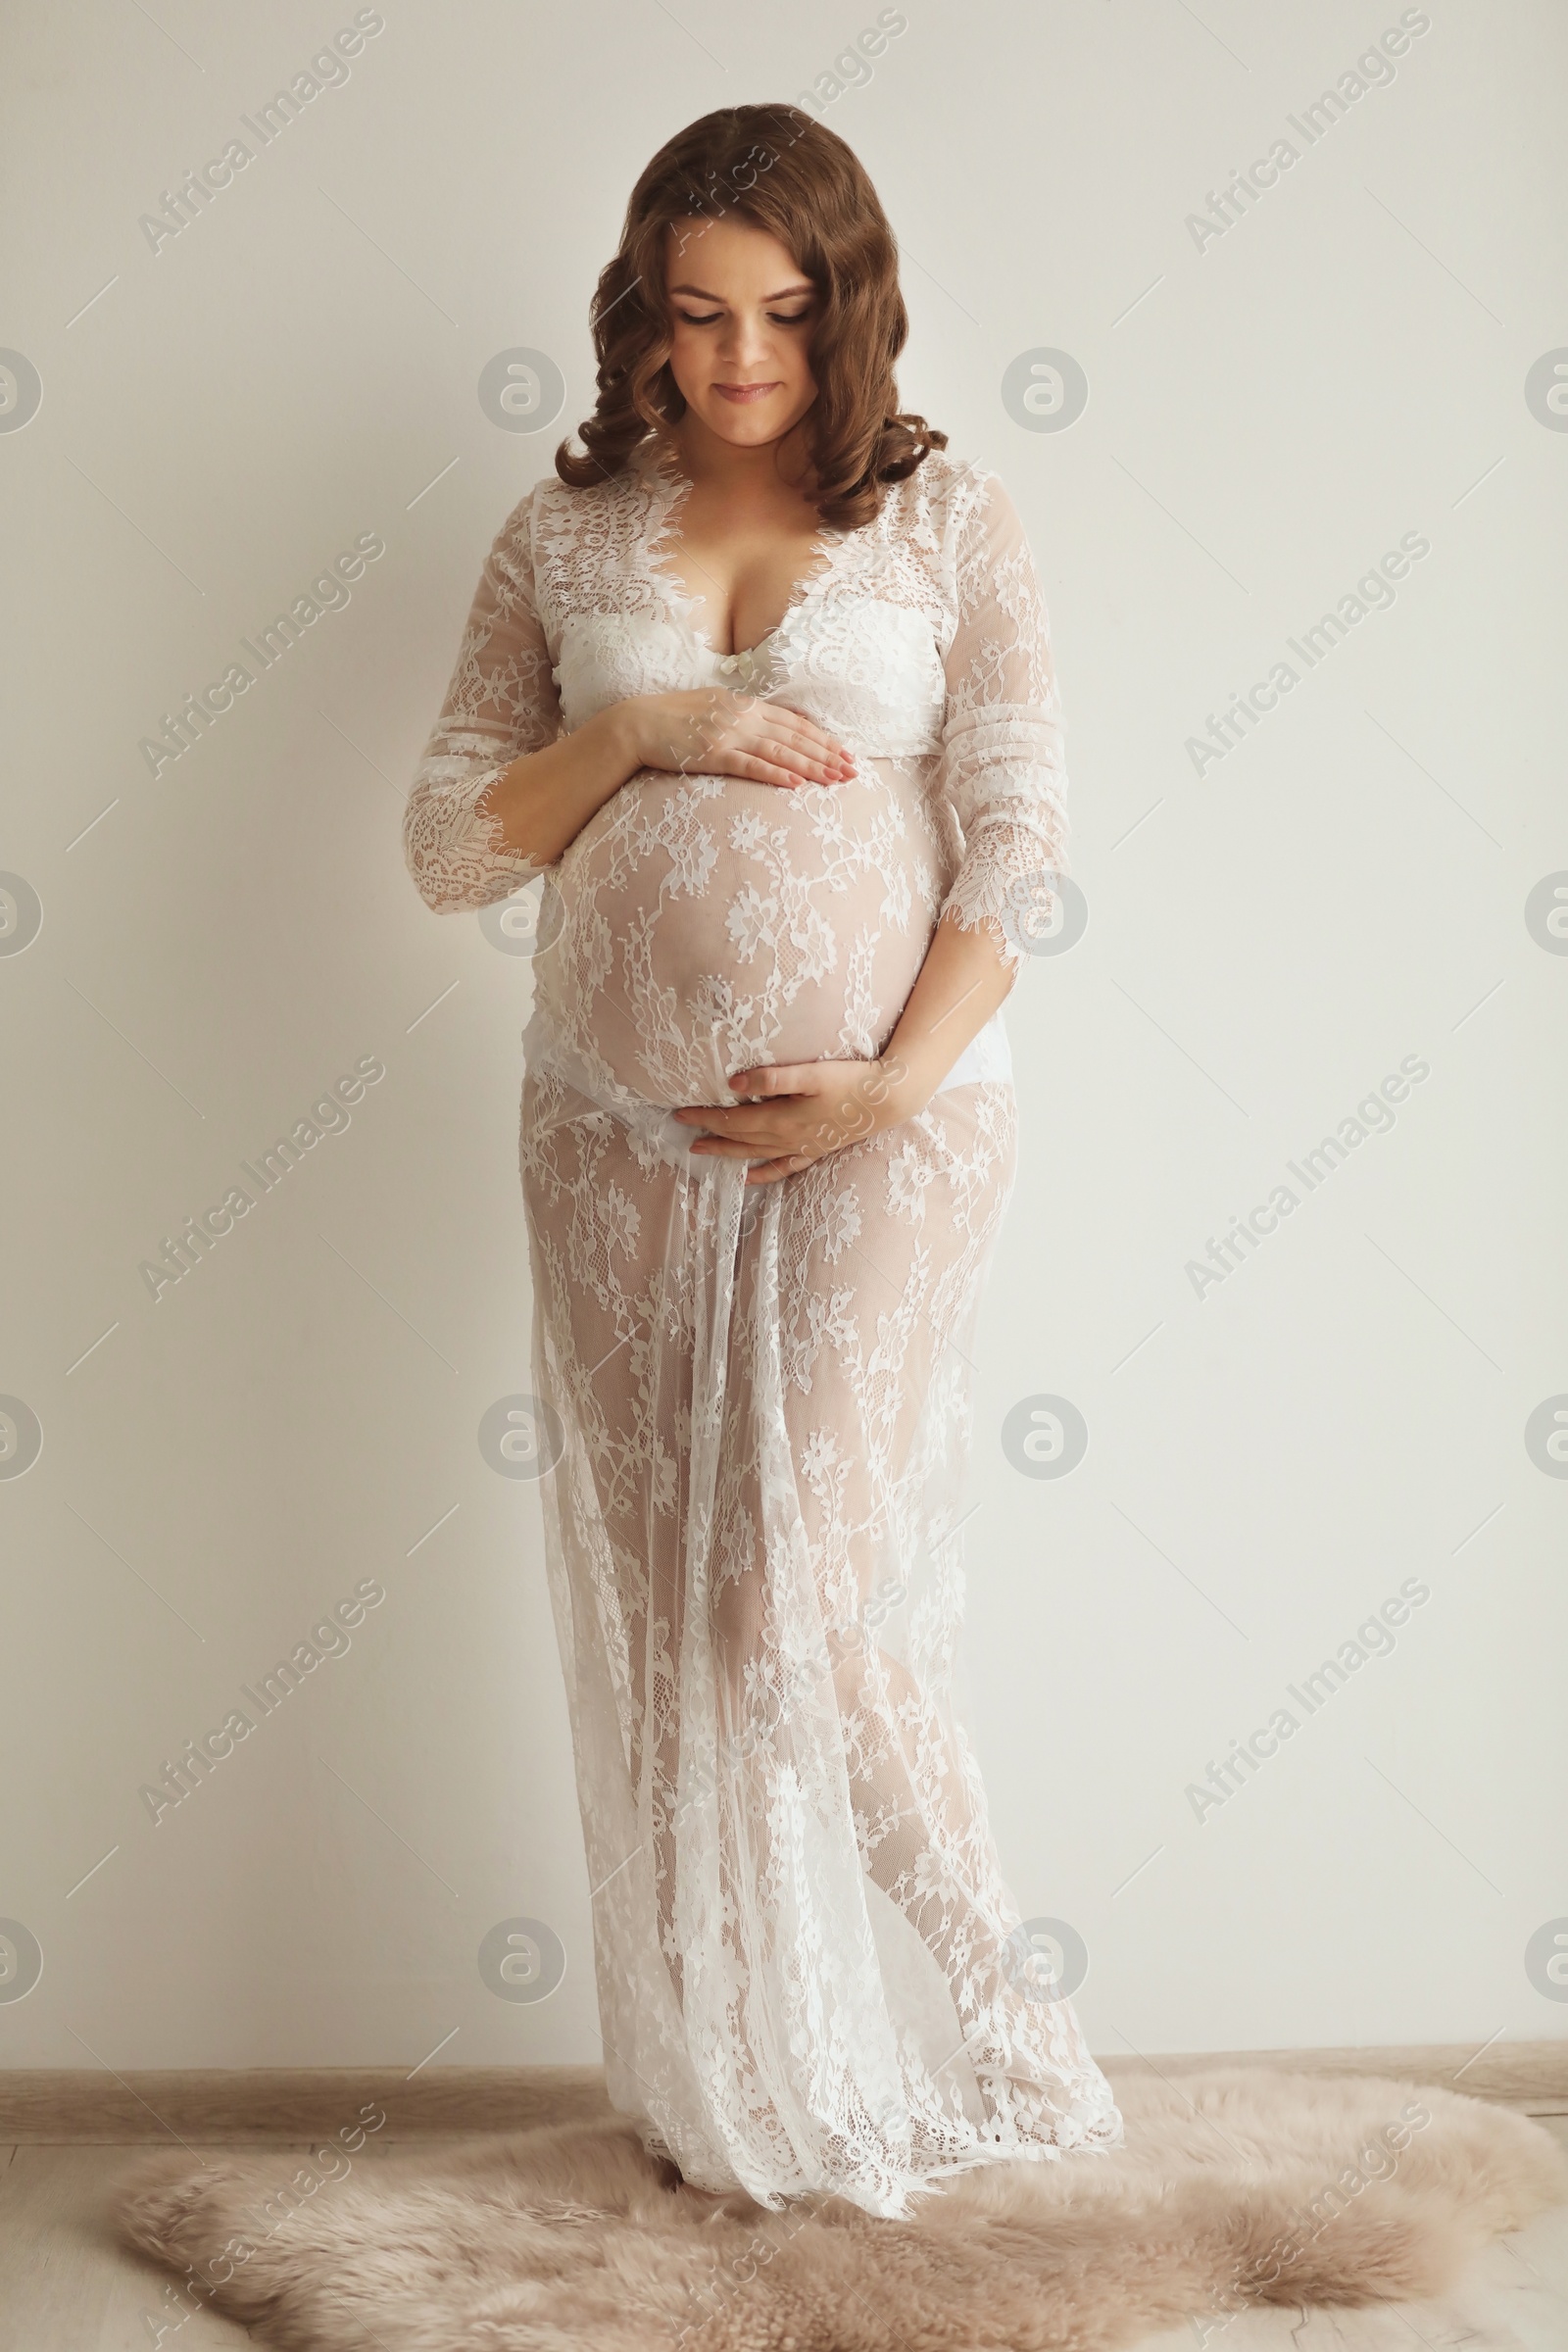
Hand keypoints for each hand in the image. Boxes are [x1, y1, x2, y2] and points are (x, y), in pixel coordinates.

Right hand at [623, 689, 856, 791]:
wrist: (635, 724)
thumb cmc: (672, 720)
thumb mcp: (713, 708)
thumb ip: (741, 717)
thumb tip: (768, 729)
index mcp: (744, 704)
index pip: (793, 723)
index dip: (822, 738)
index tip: (846, 752)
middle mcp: (741, 716)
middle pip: (794, 737)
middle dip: (827, 754)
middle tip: (853, 771)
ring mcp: (727, 734)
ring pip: (780, 752)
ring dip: (811, 766)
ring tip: (835, 779)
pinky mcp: (712, 754)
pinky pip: (750, 766)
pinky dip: (776, 774)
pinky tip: (797, 784)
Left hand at [671, 1055, 924, 1185]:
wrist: (888, 1100)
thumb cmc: (850, 1080)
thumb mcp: (811, 1073)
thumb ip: (772, 1078)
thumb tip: (733, 1083)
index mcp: (781, 1119)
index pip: (733, 1121)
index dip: (704, 1118)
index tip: (679, 1114)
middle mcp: (787, 1139)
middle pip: (739, 1140)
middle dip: (710, 1137)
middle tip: (683, 1136)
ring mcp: (802, 1147)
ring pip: (755, 1155)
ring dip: (728, 1154)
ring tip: (704, 1153)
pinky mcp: (816, 1149)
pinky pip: (783, 1167)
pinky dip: (763, 1173)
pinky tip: (749, 1177)